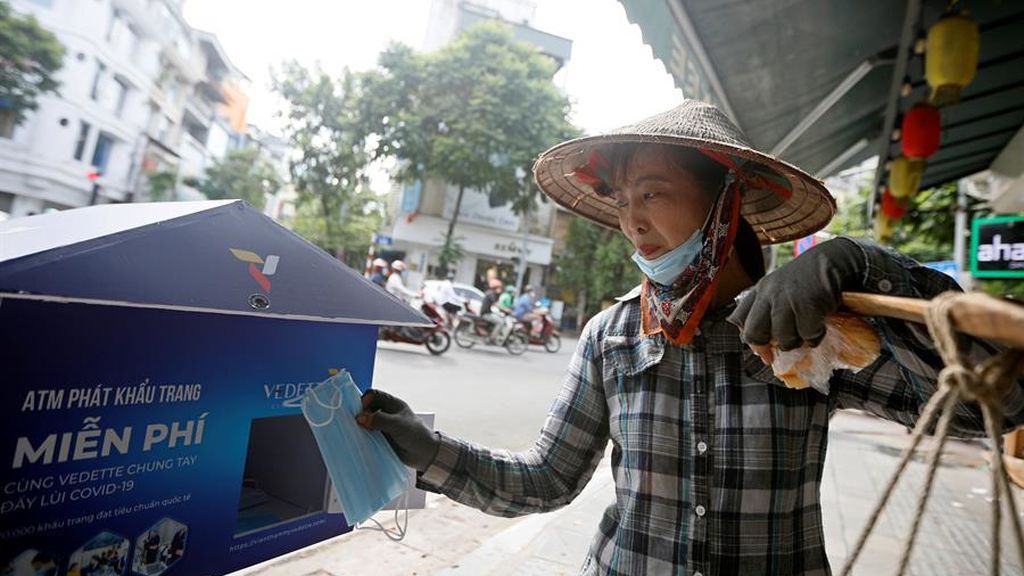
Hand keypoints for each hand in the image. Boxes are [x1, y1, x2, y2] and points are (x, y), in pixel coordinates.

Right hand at [356, 389, 439, 471]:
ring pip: (365, 422)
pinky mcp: (379, 438)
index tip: (360, 411)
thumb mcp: (398, 425)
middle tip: (356, 424)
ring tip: (355, 433)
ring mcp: (381, 426)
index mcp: (392, 404)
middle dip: (359, 414)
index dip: (365, 400)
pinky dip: (361, 436)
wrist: (424, 455)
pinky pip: (366, 434)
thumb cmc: (415, 435)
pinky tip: (358, 440)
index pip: (373, 395)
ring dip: (359, 426)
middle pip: (366, 408)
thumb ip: (380, 420)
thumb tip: (360, 418)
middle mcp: (385, 413)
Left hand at [727, 238, 863, 349]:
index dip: (748, 337)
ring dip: (796, 342)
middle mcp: (769, 294)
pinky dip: (814, 337)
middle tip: (782, 345)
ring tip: (805, 332)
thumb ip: (767, 310)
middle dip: (766, 346)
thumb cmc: (807, 279)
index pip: (738, 319)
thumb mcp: (779, 288)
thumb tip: (762, 348)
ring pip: (783, 338)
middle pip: (754, 333)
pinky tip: (819, 327)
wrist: (833, 260)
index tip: (761, 348)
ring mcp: (787, 300)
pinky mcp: (808, 306)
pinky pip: (807, 336)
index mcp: (760, 290)